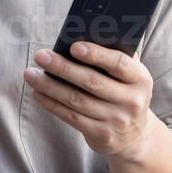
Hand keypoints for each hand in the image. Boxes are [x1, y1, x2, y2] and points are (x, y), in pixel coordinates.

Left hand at [24, 41, 161, 161]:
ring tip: (30, 74)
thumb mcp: (130, 77)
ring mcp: (116, 120)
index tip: (73, 46)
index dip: (96, 54)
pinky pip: (71, 117)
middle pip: (92, 82)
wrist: (135, 136)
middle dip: (63, 67)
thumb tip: (83, 36)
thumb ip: (115, 57)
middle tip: (41, 56)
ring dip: (50, 86)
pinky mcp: (101, 135)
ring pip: (77, 100)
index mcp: (141, 80)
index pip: (118, 63)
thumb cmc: (125, 94)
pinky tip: (38, 93)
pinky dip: (52, 104)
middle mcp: (131, 101)